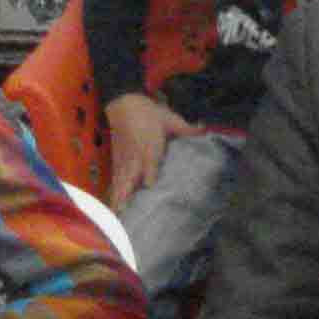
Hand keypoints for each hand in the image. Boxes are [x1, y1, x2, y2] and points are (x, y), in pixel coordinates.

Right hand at [105, 92, 201, 208]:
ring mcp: (124, 160)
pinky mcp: (117, 161)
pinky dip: (114, 192)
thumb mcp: (170, 118)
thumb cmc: (149, 113)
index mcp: (149, 147)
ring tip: (116, 215)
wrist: (123, 103)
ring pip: (120, 181)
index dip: (150, 176)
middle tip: (124, 211)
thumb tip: (205, 128)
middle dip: (126, 194)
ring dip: (117, 197)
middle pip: (129, 177)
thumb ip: (187, 128)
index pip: (149, 164)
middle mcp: (135, 156)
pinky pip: (116, 179)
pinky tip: (113, 206)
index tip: (150, 187)